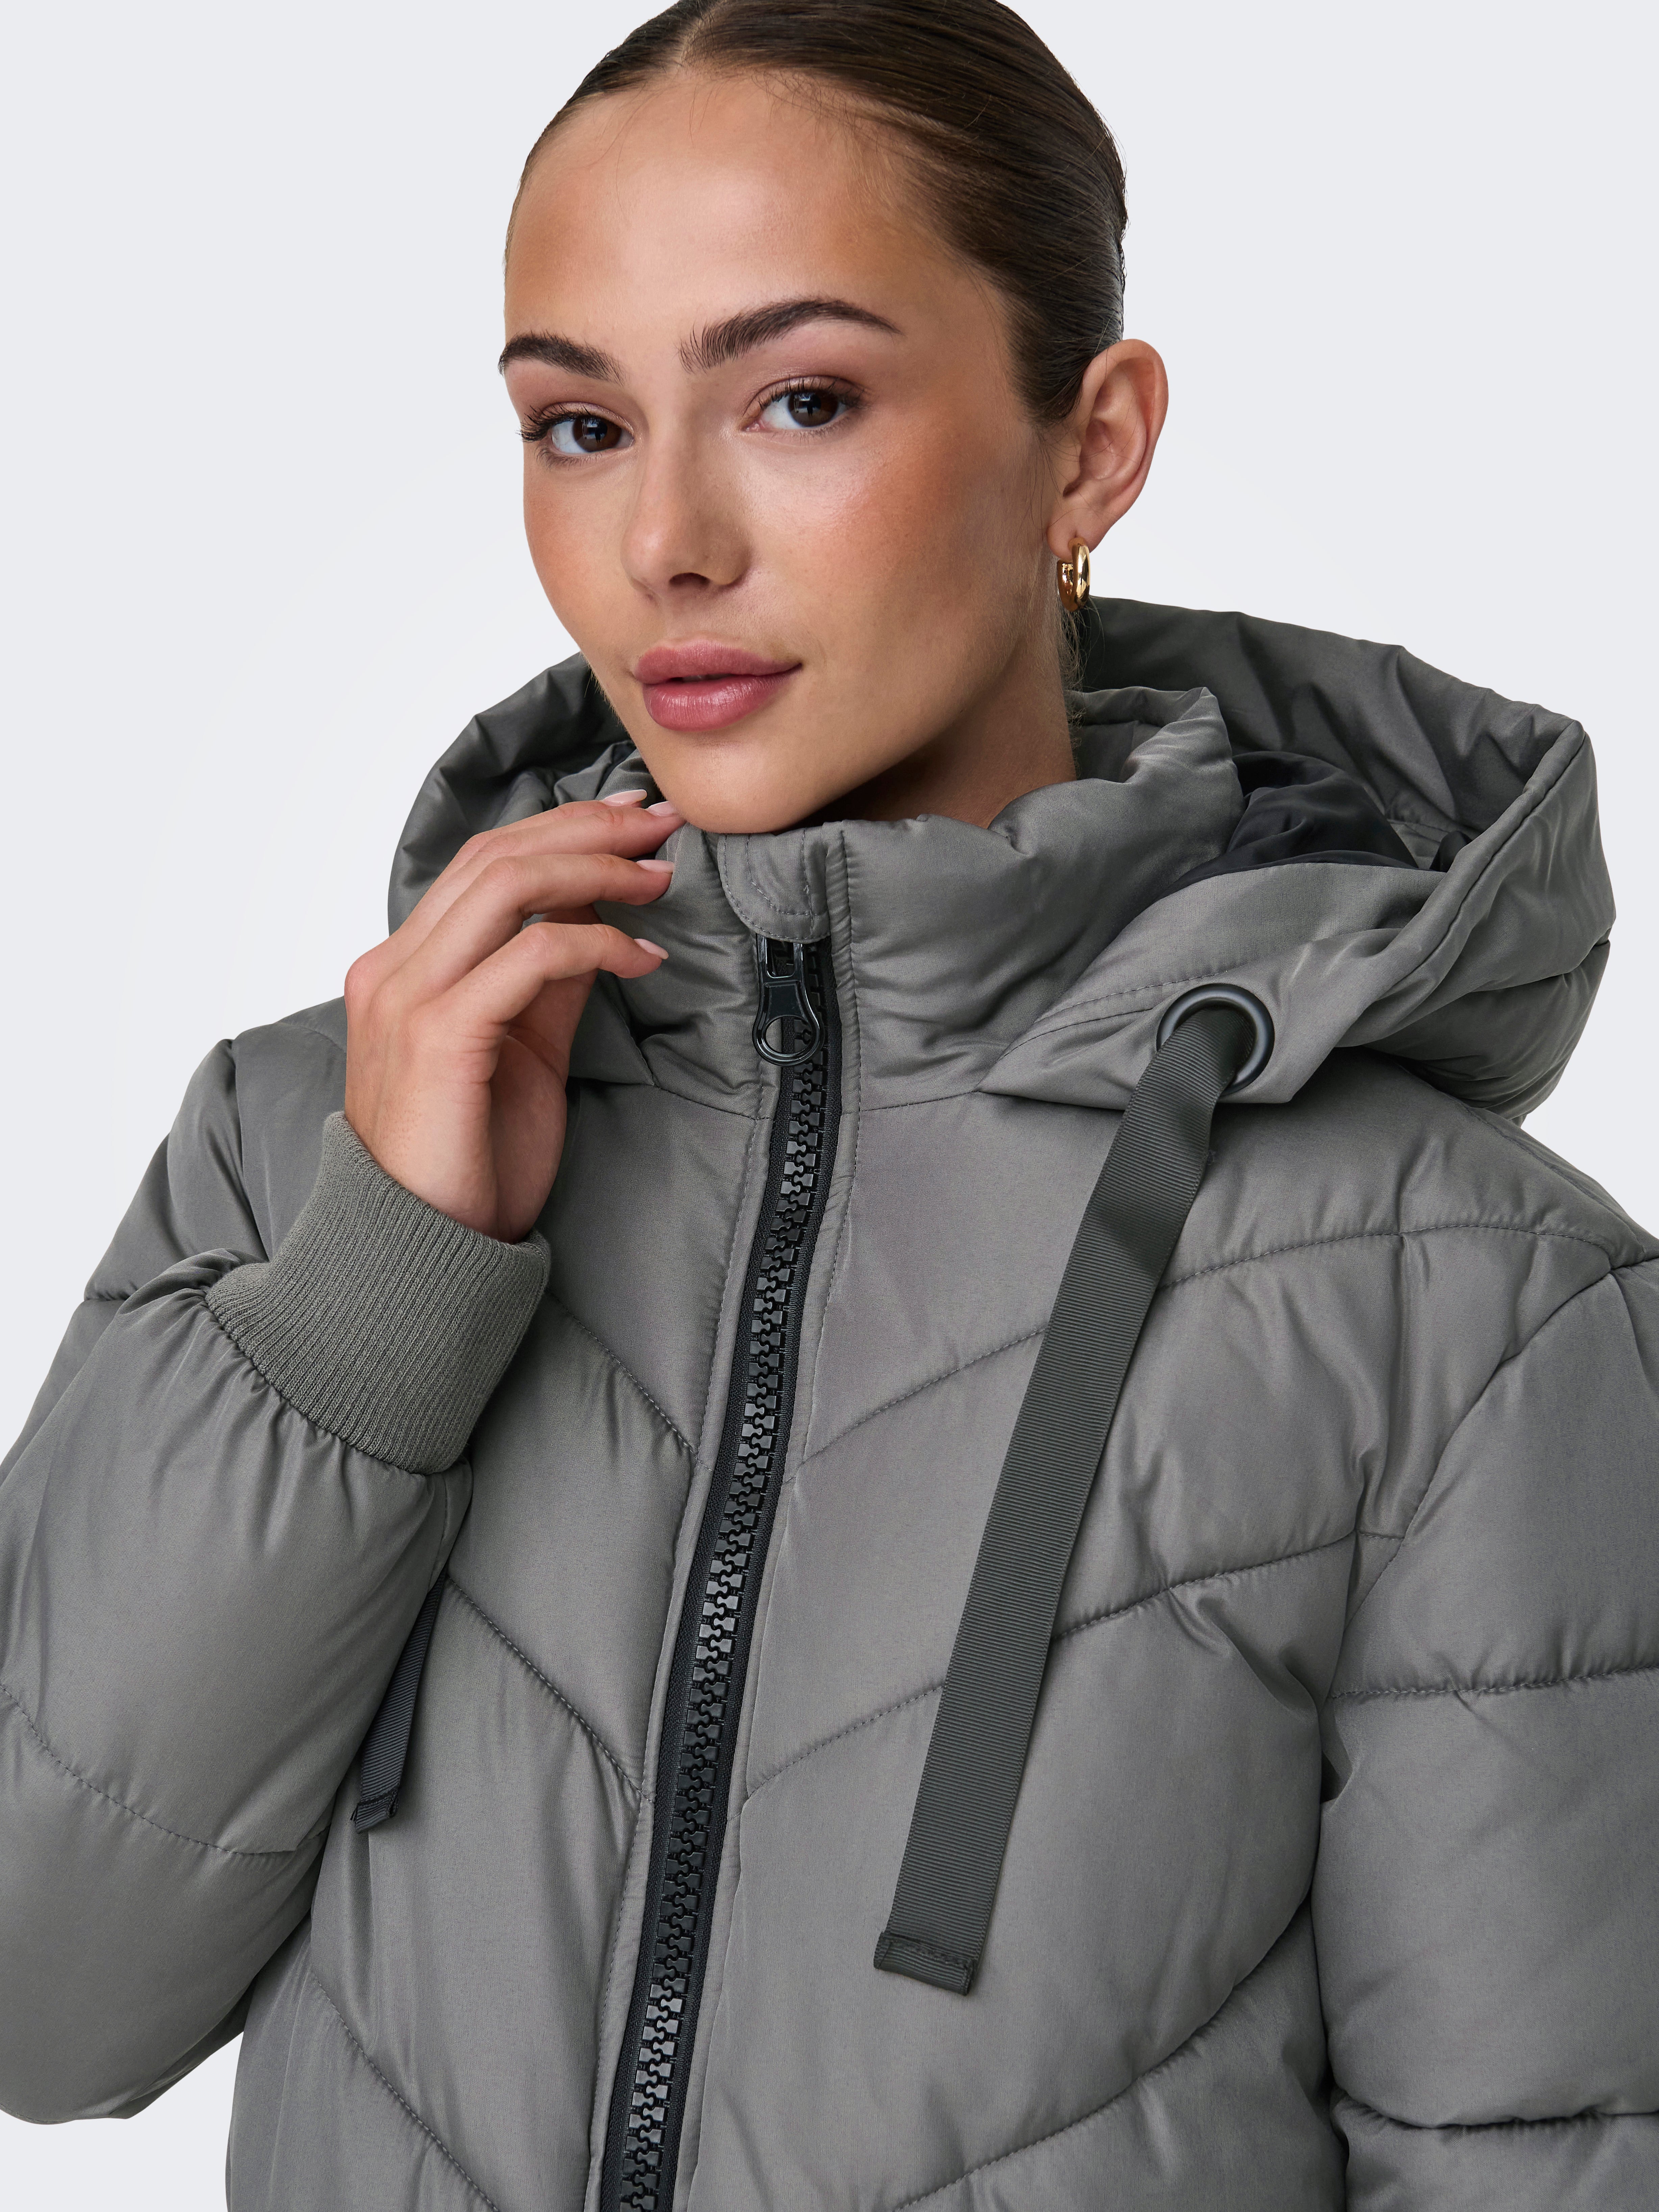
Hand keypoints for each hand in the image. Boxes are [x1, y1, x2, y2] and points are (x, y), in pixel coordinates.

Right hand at [343, 790, 679, 1239]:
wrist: (424, 1250)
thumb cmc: (470, 1162)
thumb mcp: (523, 1052)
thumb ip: (547, 983)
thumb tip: (599, 920)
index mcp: (402, 968)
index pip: (483, 863)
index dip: (562, 827)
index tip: (632, 819)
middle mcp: (393, 969)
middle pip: (496, 856)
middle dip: (588, 828)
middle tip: (660, 824)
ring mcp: (408, 996)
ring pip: (509, 885)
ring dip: (597, 869)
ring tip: (658, 878)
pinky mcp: (439, 1033)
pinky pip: (532, 954)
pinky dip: (598, 942)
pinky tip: (643, 957)